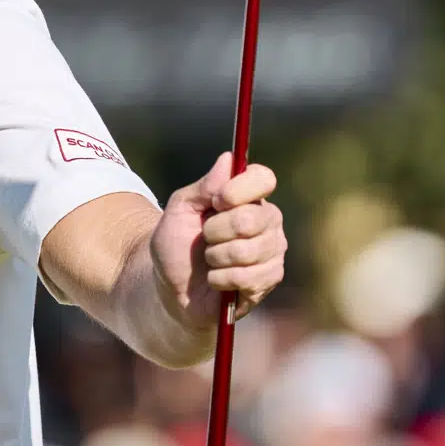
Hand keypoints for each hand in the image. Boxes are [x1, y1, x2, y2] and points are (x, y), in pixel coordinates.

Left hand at [150, 151, 285, 325]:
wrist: (173, 286)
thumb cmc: (176, 243)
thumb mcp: (179, 209)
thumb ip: (203, 186)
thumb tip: (228, 159)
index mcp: (247, 196)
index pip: (263, 178)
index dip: (240, 189)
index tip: (217, 201)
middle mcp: (267, 219)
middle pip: (250, 218)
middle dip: (215, 231)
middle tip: (205, 238)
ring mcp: (272, 249)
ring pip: (247, 250)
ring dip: (216, 258)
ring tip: (210, 260)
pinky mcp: (271, 277)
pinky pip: (248, 277)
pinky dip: (222, 279)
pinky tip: (218, 279)